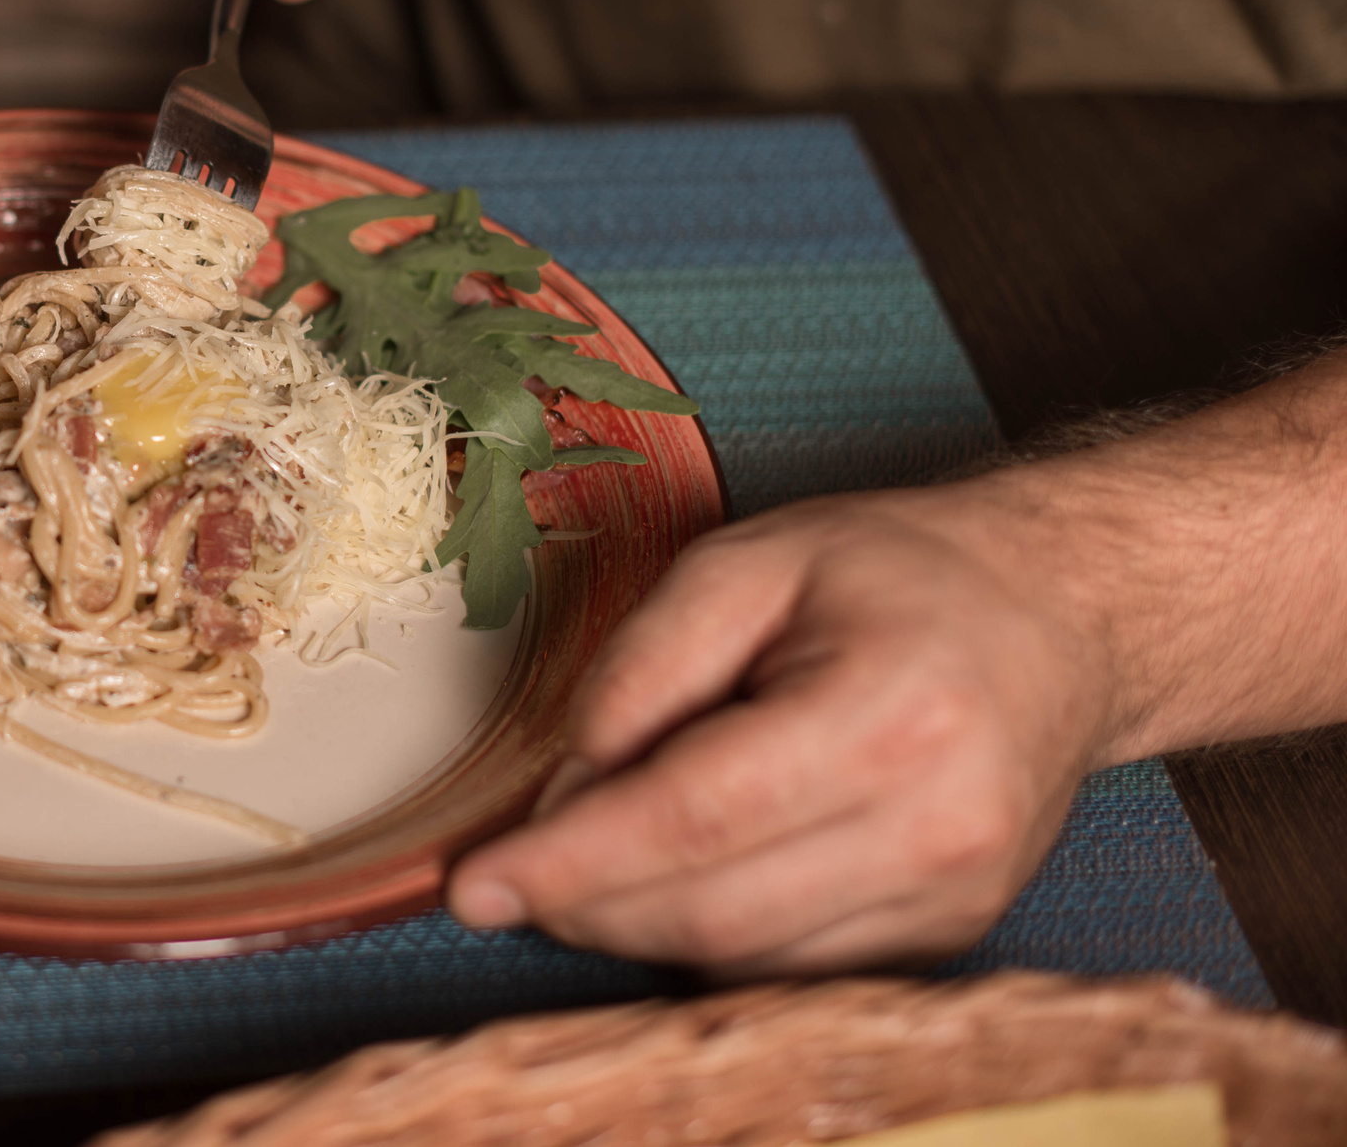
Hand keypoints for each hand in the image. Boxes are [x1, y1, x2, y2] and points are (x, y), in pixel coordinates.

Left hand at [444, 480, 1120, 975]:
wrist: (1058, 615)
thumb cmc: (893, 575)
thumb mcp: (747, 560)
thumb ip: (644, 662)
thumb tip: (571, 777)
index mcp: (888, 715)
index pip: (692, 818)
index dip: (568, 861)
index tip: (472, 885)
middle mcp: (938, 826)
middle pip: (710, 910)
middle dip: (584, 901)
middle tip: (511, 865)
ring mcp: (955, 897)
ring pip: (742, 958)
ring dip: (637, 923)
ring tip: (595, 849)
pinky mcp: (949, 935)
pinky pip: (789, 970)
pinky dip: (708, 935)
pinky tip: (678, 873)